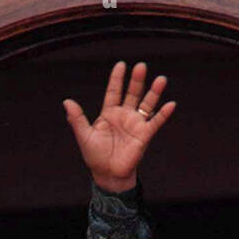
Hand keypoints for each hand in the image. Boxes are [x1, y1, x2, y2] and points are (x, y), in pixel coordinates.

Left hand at [63, 61, 174, 192]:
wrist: (107, 174)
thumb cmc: (95, 155)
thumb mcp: (84, 135)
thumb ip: (77, 118)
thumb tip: (67, 101)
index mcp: (109, 113)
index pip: (114, 91)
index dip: (117, 78)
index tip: (121, 65)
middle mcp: (124, 115)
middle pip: (132, 93)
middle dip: (137, 80)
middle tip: (141, 66)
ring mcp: (135, 124)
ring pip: (147, 104)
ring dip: (154, 92)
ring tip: (161, 79)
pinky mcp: (144, 135)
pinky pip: (156, 122)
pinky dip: (164, 114)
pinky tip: (171, 104)